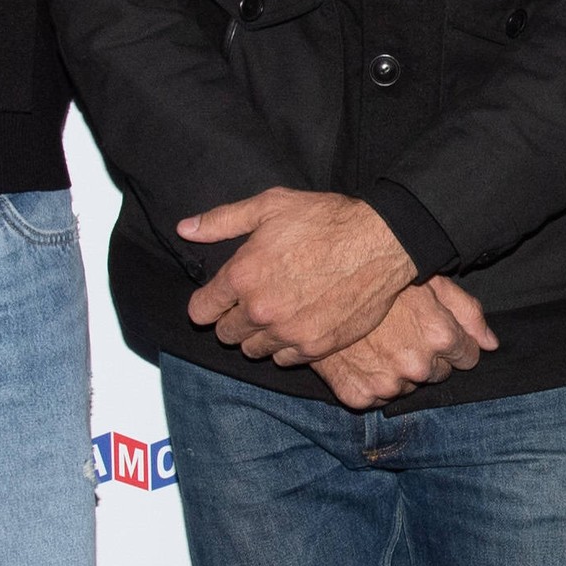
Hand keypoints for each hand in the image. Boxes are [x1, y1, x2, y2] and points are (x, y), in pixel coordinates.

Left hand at [178, 187, 416, 365]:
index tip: (219, 299)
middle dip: (233, 319)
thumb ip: (222, 220)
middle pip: (225, 335)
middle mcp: (260, 310)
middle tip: (254, 302)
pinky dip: (286, 347)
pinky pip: (284, 360)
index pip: (201, 311)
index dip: (208, 304)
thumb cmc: (325, 220)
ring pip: (253, 350)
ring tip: (276, 315)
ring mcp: (288, 333)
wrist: (381, 242)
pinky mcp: (316, 347)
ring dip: (259, 336)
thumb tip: (185, 230)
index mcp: (242, 276)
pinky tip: (297, 325)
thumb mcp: (270, 206)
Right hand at [313, 279, 500, 411]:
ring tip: (378, 342)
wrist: (317, 285)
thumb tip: (491, 344)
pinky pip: (376, 398)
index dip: (451, 341)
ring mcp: (387, 384)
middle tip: (400, 331)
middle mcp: (418, 365)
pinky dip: (370, 381)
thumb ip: (467, 312)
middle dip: (426, 355)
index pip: (467, 357)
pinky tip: (360, 357)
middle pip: (438, 373)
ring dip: (397, 370)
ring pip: (407, 387)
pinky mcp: (358, 396)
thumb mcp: (431, 280)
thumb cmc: (379, 277)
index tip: (430, 327)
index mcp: (441, 336)